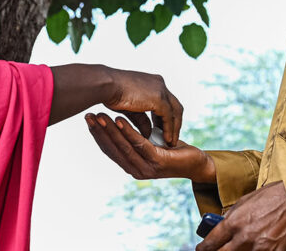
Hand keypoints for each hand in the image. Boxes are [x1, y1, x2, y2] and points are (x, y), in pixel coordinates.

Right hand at [85, 113, 214, 181]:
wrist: (197, 162)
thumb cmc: (173, 150)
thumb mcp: (150, 140)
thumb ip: (135, 136)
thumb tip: (119, 120)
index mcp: (131, 166)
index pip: (110, 150)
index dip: (98, 135)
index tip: (89, 119)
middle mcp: (136, 169)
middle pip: (113, 148)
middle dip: (100, 131)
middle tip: (88, 116)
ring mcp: (146, 168)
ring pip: (124, 146)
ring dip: (111, 130)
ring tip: (100, 116)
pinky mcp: (157, 162)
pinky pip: (140, 144)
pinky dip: (129, 132)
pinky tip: (120, 120)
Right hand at [102, 69, 183, 145]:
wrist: (106, 85)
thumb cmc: (111, 93)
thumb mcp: (130, 107)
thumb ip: (141, 119)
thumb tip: (148, 133)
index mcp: (152, 82)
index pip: (165, 100)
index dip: (165, 116)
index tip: (162, 128)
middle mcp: (159, 83)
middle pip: (174, 105)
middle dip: (173, 122)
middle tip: (170, 136)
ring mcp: (161, 90)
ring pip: (175, 112)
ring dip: (174, 128)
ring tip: (171, 142)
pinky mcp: (159, 99)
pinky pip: (169, 117)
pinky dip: (169, 129)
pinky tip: (167, 140)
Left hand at [196, 181, 285, 250]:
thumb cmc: (273, 197)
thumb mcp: (245, 202)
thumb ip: (232, 217)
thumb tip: (220, 228)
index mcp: (234, 222)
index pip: (210, 243)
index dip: (203, 249)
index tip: (202, 250)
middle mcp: (244, 238)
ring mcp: (260, 248)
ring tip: (237, 248)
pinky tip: (255, 249)